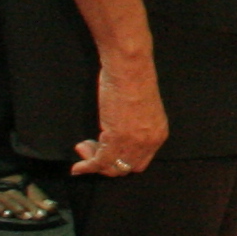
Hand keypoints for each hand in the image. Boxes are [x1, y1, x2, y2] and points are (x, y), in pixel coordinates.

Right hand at [74, 57, 166, 176]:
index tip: (105, 151)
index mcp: (158, 133)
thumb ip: (134, 127)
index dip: (121, 161)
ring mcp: (134, 142)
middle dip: (107, 165)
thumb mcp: (142, 110)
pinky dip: (87, 166)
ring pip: (113, 168)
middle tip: (90, 149)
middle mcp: (149, 141)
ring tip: (82, 149)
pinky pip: (100, 161)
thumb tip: (116, 136)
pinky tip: (78, 167)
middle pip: (127, 168)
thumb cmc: (133, 79)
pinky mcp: (117, 137)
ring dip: (95, 164)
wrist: (129, 67)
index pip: (140, 161)